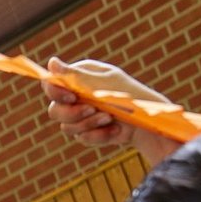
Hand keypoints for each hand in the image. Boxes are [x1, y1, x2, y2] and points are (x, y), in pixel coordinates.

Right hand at [42, 57, 179, 164]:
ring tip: (108, 119)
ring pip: (67, 127)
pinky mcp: (89, 132)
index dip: (56, 92)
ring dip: (88, 124)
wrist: (150, 123)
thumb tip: (51, 63)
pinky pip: (81, 138)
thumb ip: (75, 76)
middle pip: (54, 110)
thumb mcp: (103, 83)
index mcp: (79, 78)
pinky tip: (114, 130)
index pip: (52, 84)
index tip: (71, 97)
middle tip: (92, 110)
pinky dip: (98, 136)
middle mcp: (77, 96)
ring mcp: (82, 116)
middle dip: (73, 113)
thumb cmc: (130, 95)